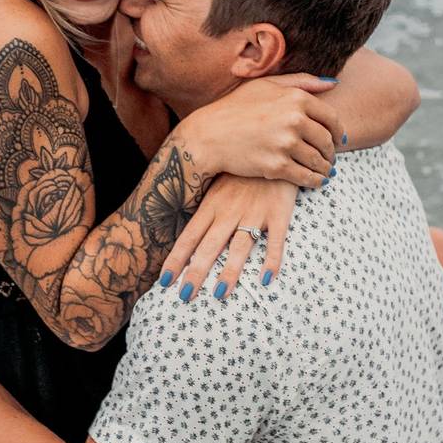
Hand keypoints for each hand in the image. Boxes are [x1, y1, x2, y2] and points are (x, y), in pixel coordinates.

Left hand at [158, 176, 298, 300]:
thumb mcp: (218, 187)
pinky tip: (266, 280)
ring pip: (239, 247)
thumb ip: (206, 212)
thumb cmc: (242, 171)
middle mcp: (229, 211)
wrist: (273, 145)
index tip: (164, 281)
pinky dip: (272, 260)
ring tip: (219, 294)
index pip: (188, 237)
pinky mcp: (278, 213)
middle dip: (196, 273)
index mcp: (211, 206)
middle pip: (209, 247)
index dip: (176, 260)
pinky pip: (276, 241)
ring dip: (229, 271)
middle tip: (186, 297)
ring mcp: (254, 212)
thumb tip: (189, 240)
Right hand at [183, 74, 344, 187]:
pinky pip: (306, 176)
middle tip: (330, 159)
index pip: (331, 118)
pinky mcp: (276, 166)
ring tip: (324, 171)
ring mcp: (285, 144)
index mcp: (295, 98)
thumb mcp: (265, 85)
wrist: (208, 136)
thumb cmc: (234, 108)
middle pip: (326, 141)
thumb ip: (301, 81)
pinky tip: (316, 181)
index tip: (339, 140)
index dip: (338, 131)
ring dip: (325, 168)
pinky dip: (315, 181)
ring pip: (318, 160)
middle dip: (331, 153)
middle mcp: (294, 120)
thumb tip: (333, 83)